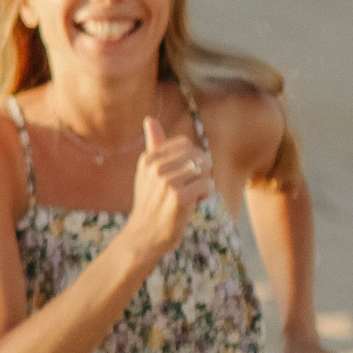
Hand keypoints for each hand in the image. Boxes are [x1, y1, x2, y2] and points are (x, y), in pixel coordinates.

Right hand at [124, 114, 214, 261]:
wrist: (145, 234)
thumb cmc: (151, 201)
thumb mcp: (148, 170)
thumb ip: (153, 144)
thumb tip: (150, 118)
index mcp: (149, 158)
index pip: (187, 145)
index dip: (190, 161)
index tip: (177, 176)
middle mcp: (156, 167)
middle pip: (199, 156)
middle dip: (200, 173)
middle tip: (184, 189)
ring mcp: (167, 182)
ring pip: (205, 171)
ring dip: (202, 185)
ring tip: (187, 197)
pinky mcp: (179, 197)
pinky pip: (207, 187)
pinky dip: (204, 197)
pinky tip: (190, 205)